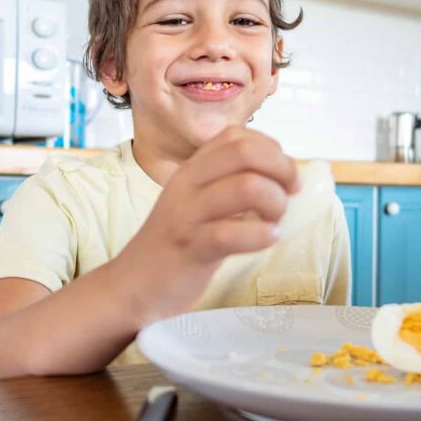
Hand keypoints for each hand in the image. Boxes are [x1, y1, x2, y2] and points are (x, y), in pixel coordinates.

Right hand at [117, 126, 298, 325]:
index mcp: (192, 169)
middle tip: (288, 196)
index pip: (237, 135)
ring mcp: (187, 214)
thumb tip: (286, 177)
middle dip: (281, 170)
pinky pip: (231, 233)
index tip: (284, 178)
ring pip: (245, 187)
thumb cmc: (179, 244)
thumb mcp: (200, 203)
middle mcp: (187, 183)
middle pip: (244, 152)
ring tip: (274, 222)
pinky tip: (267, 240)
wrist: (133, 285)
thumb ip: (231, 184)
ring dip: (275, 203)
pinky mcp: (190, 247)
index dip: (271, 150)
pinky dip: (261, 235)